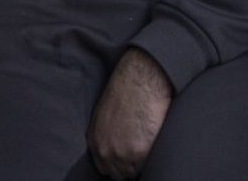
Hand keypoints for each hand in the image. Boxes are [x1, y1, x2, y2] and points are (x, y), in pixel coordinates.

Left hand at [88, 48, 172, 178]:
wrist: (140, 77)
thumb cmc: (125, 89)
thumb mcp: (105, 112)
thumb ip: (106, 134)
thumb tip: (115, 145)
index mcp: (95, 140)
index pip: (104, 167)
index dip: (117, 162)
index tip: (126, 157)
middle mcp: (104, 151)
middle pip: (118, 174)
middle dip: (128, 165)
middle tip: (138, 150)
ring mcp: (121, 155)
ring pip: (133, 173)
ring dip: (140, 162)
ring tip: (146, 143)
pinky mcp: (139, 154)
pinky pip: (147, 167)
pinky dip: (152, 157)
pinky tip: (153, 139)